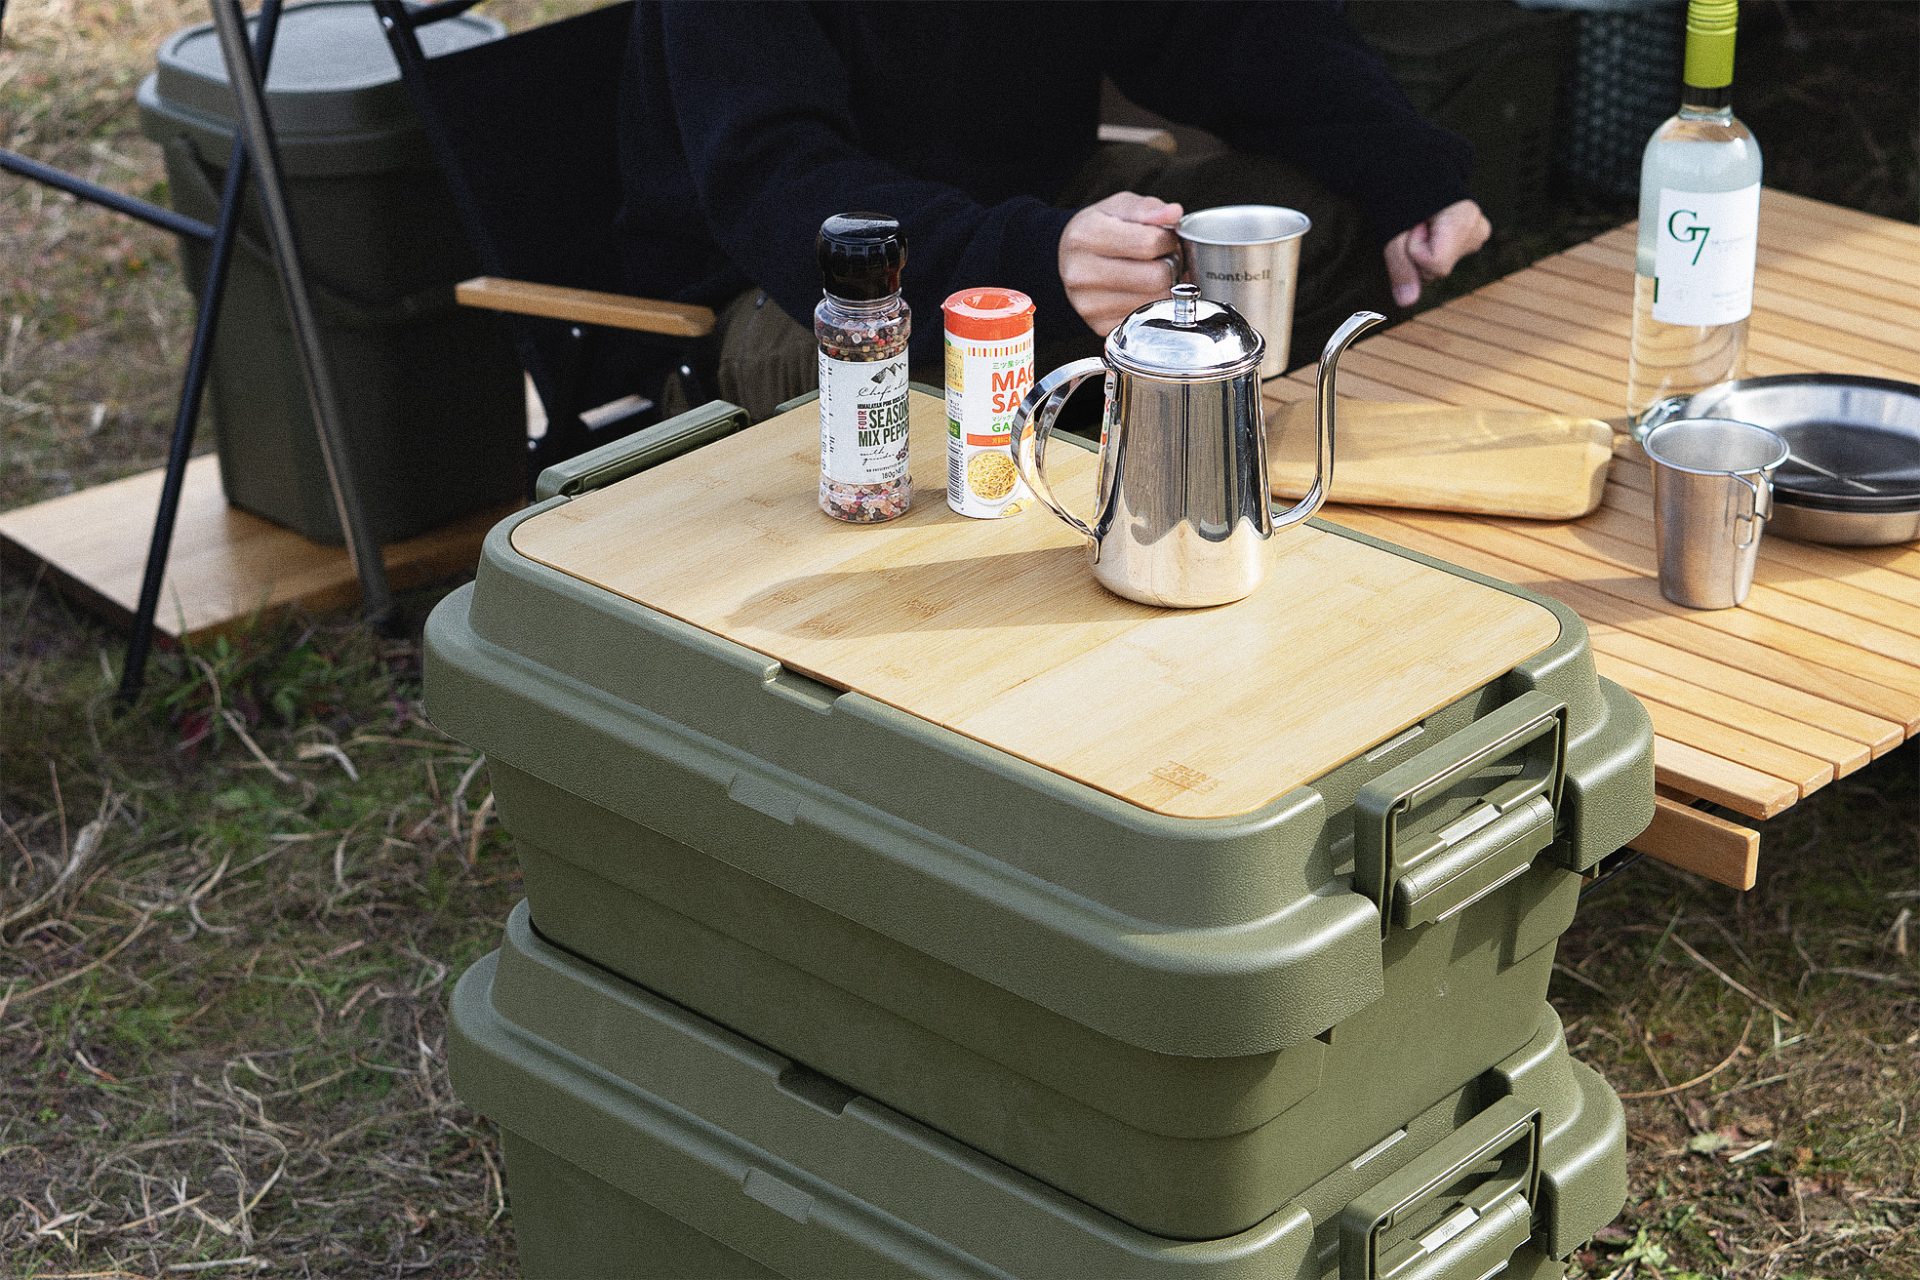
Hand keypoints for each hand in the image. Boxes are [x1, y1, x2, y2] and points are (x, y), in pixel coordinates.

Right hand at [1059, 192, 1183, 335]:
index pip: (1149, 243)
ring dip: (1164, 288)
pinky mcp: (1100, 326)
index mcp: (1086, 236)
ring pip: (1155, 302)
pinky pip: (1146, 320)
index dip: (1168, 240)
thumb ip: (1148, 208)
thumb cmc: (1098, 231)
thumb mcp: (1119, 207)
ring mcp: (1089, 304)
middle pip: (1155, 277)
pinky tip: (1142, 292)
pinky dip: (1152, 307)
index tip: (1164, 238)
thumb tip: (1173, 214)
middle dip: (1169, 266)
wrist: (1068, 260)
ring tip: (1151, 273)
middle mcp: (1082, 273)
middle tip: (1162, 258)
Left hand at [1383, 199, 1490, 306]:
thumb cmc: (1401, 193)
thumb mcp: (1394, 231)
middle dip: (1417, 253)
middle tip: (1414, 224)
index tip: (1413, 225)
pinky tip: (1429, 228)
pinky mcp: (1471, 237)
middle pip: (1437, 269)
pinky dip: (1431, 247)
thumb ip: (1401, 268)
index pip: (1434, 264)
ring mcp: (1477, 234)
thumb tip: (1406, 301)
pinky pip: (1444, 258)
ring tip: (1421, 222)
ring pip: (1440, 266)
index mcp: (1464, 220)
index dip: (1413, 250)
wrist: (1414, 167)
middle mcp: (1477, 229)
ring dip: (1423, 249)